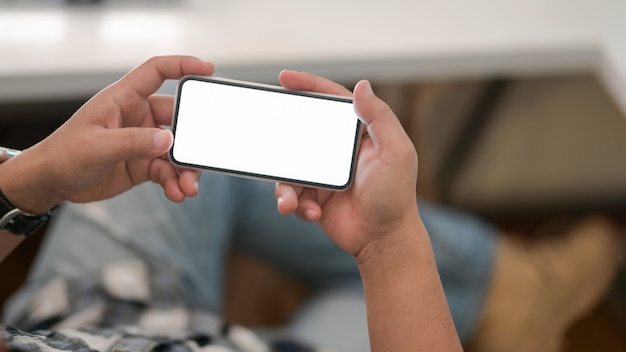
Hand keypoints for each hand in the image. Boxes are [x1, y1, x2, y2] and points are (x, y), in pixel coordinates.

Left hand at [0, 55, 213, 213]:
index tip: (207, 70)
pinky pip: (168, 170)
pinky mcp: (143, 163)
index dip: (183, 66)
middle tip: (200, 156)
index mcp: (123, 100)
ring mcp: (142, 141)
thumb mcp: (96, 147)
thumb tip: (168, 139)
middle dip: (192, 139)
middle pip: (177, 118)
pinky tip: (176, 193)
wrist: (50, 184)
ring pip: (177, 149)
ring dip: (185, 168)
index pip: (156, 72)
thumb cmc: (62, 155)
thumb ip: (133, 142)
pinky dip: (175, 182)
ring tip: (188, 187)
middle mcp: (137, 117)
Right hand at [274, 71, 418, 257]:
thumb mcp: (396, 152)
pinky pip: (292, 192)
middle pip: (303, 130)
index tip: (285, 78)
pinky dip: (296, 203)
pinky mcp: (313, 195)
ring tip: (290, 201)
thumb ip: (380, 118)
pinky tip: (311, 213)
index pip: (332, 100)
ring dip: (286, 185)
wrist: (383, 240)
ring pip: (290, 167)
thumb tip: (362, 85)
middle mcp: (339, 149)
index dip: (309, 86)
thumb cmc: (395, 196)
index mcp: (359, 133)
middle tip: (264, 129)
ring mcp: (324, 173)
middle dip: (283, 134)